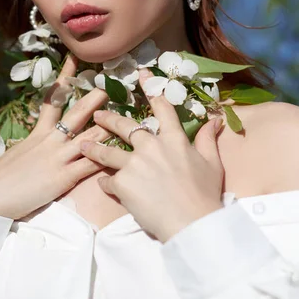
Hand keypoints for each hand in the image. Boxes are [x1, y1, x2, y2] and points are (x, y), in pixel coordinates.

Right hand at [0, 53, 112, 220]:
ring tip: (124, 115)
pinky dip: (105, 159)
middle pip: (77, 112)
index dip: (65, 76)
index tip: (75, 58)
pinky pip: (89, 166)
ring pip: (89, 136)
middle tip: (110, 84)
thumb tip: (42, 134)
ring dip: (107, 125)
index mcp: (38, 131)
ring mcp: (58, 157)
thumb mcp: (19, 149)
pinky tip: (119, 155)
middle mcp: (50, 140)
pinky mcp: (63, 177)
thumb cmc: (2, 175)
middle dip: (95, 98)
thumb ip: (35, 139)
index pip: (53, 97)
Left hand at [79, 67, 224, 242]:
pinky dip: (106, 183)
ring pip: (107, 152)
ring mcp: (134, 164)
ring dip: (93, 148)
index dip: (150, 88)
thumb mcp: (211, 164)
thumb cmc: (204, 195)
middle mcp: (150, 146)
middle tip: (98, 115)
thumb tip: (215, 120)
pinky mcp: (122, 184)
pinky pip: (108, 180)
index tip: (141, 73)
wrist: (192, 225)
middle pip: (125, 126)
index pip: (161, 107)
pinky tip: (104, 185)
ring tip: (83, 145)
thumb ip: (207, 139)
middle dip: (109, 119)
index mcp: (173, 139)